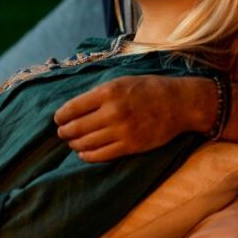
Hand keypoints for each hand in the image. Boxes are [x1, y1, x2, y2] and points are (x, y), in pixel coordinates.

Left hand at [53, 75, 215, 161]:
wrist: (179, 103)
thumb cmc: (148, 89)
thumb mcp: (121, 81)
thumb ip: (98, 93)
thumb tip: (74, 106)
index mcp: (108, 92)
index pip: (73, 108)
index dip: (61, 116)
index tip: (58, 119)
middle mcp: (113, 112)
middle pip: (76, 127)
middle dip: (64, 131)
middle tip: (62, 132)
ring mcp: (122, 131)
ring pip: (86, 143)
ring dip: (74, 144)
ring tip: (72, 142)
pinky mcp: (131, 146)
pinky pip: (101, 155)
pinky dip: (87, 155)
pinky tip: (83, 153)